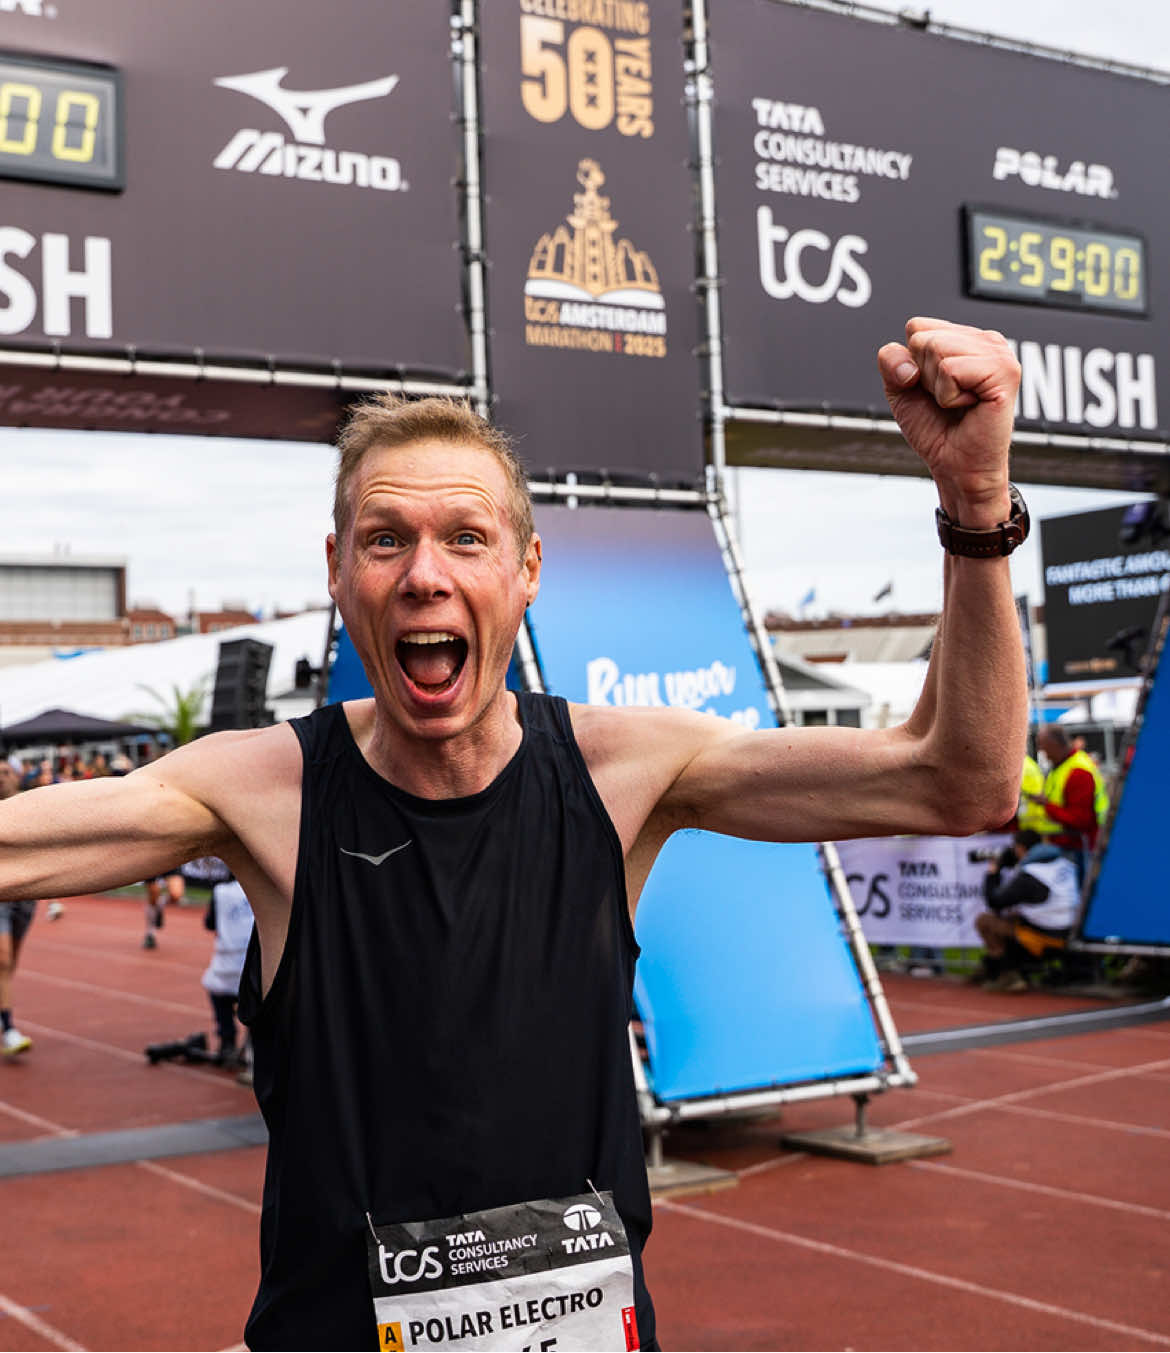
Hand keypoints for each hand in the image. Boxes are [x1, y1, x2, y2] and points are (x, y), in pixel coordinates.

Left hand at [878, 317, 1020, 528]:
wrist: (955, 465)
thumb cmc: (936, 429)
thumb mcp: (901, 390)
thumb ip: (892, 362)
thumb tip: (907, 361)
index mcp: (965, 338)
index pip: (917, 326)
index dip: (912, 363)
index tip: (932, 388)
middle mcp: (985, 341)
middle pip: (923, 337)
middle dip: (924, 375)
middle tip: (947, 399)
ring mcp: (998, 353)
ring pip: (936, 348)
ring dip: (937, 386)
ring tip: (958, 403)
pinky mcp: (1004, 372)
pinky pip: (951, 369)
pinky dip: (949, 396)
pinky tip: (969, 406)